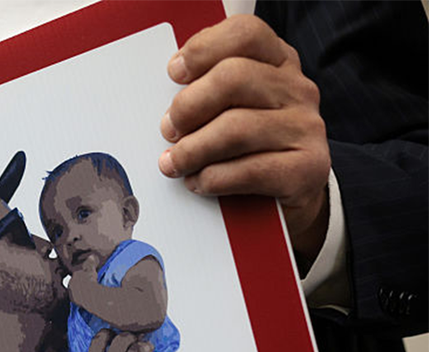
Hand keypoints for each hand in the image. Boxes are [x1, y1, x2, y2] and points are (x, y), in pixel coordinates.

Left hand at [159, 14, 330, 261]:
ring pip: (236, 128)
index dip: (203, 49)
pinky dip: (213, 179)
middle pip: (233, 78)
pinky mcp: (308, 168)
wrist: (288, 195)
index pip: (246, 33)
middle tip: (168, 130)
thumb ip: (205, 93)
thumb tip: (165, 106)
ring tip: (174, 164)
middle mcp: (297, 89)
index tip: (174, 73)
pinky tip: (199, 183)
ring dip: (192, 150)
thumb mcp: (228, 110)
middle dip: (188, 106)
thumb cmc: (247, 147)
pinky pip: (248, 171)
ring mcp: (307, 127)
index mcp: (277, 63)